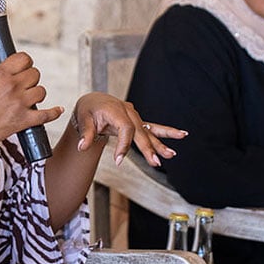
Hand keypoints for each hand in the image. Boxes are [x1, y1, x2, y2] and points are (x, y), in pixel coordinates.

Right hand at [0, 52, 62, 161]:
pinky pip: (46, 114)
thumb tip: (11, 73)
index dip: (26, 64)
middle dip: (30, 80)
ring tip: (28, 100)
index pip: (24, 59)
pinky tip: (57, 110)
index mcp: (0, 74)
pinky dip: (54, 112)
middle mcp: (12, 86)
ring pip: (41, 91)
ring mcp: (19, 103)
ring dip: (36, 95)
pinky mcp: (23, 120)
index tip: (24, 68)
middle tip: (23, 87)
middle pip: (35, 74)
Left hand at [71, 92, 186, 165]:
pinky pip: (153, 128)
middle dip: (148, 148)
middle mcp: (128, 112)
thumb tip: (82, 147)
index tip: (118, 160)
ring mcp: (135, 116)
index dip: (123, 145)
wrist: (94, 102)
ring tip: (171, 154)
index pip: (125, 128)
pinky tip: (182, 134)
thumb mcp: (83, 119)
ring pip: (150, 131)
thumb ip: (85, 134)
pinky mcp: (138, 122)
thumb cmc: (89, 110)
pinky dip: (166, 133)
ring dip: (160, 143)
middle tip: (154, 162)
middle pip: (141, 131)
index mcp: (116, 110)